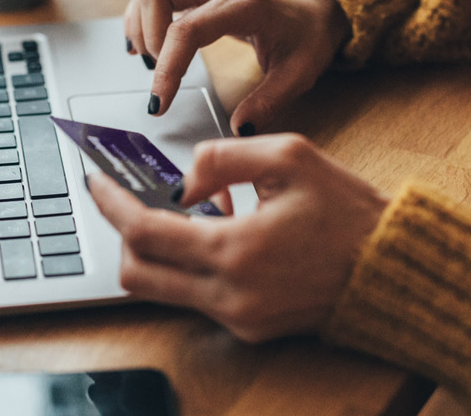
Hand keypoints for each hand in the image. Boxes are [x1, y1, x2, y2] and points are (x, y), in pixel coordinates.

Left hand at [86, 134, 388, 341]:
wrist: (389, 269)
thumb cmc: (348, 213)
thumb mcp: (290, 157)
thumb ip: (222, 157)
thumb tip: (182, 181)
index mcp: (235, 250)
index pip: (144, 232)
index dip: (111, 204)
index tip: (95, 183)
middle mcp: (228, 294)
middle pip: (136, 273)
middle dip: (123, 233)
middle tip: (131, 200)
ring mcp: (235, 317)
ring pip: (159, 289)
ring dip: (158, 249)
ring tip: (193, 210)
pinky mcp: (246, 328)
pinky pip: (193, 296)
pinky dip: (188, 264)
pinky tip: (216, 233)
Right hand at [124, 0, 350, 133]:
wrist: (318, 4)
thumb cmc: (308, 35)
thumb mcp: (299, 74)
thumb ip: (268, 103)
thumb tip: (238, 129)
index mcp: (245, 5)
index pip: (187, 30)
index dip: (167, 68)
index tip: (159, 103)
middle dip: (147, 37)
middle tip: (160, 71)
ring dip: (140, 24)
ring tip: (154, 59)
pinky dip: (141, 16)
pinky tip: (148, 44)